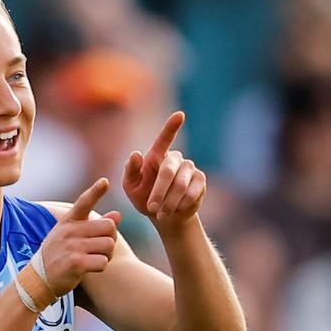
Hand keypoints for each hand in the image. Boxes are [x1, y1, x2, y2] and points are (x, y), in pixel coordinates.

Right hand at [42, 178, 121, 296]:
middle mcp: (70, 230)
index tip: (105, 181)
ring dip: (106, 254)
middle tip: (99, 248)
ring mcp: (72, 246)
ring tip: (93, 258)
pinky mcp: (76, 263)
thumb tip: (118, 215)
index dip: (96, 191)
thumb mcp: (71, 236)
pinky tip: (89, 268)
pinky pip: (103, 261)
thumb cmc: (59, 255)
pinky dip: (101, 266)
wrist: (38, 279)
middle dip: (110, 238)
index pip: (84, 202)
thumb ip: (95, 225)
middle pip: (108, 227)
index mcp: (68, 221)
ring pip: (108, 245)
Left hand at [122, 112, 206, 235]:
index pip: (164, 138)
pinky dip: (180, 205)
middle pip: (168, 171)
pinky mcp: (200, 181)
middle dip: (159, 191)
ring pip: (181, 185)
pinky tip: (175, 210)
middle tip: (151, 208)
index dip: (172, 126)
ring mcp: (189, 168)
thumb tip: (136, 154)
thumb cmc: (143, 197)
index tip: (180, 115)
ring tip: (160, 214)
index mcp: (156, 155)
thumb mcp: (130, 186)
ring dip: (169, 202)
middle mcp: (175, 158)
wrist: (163, 215)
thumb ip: (130, 171)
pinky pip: (192, 193)